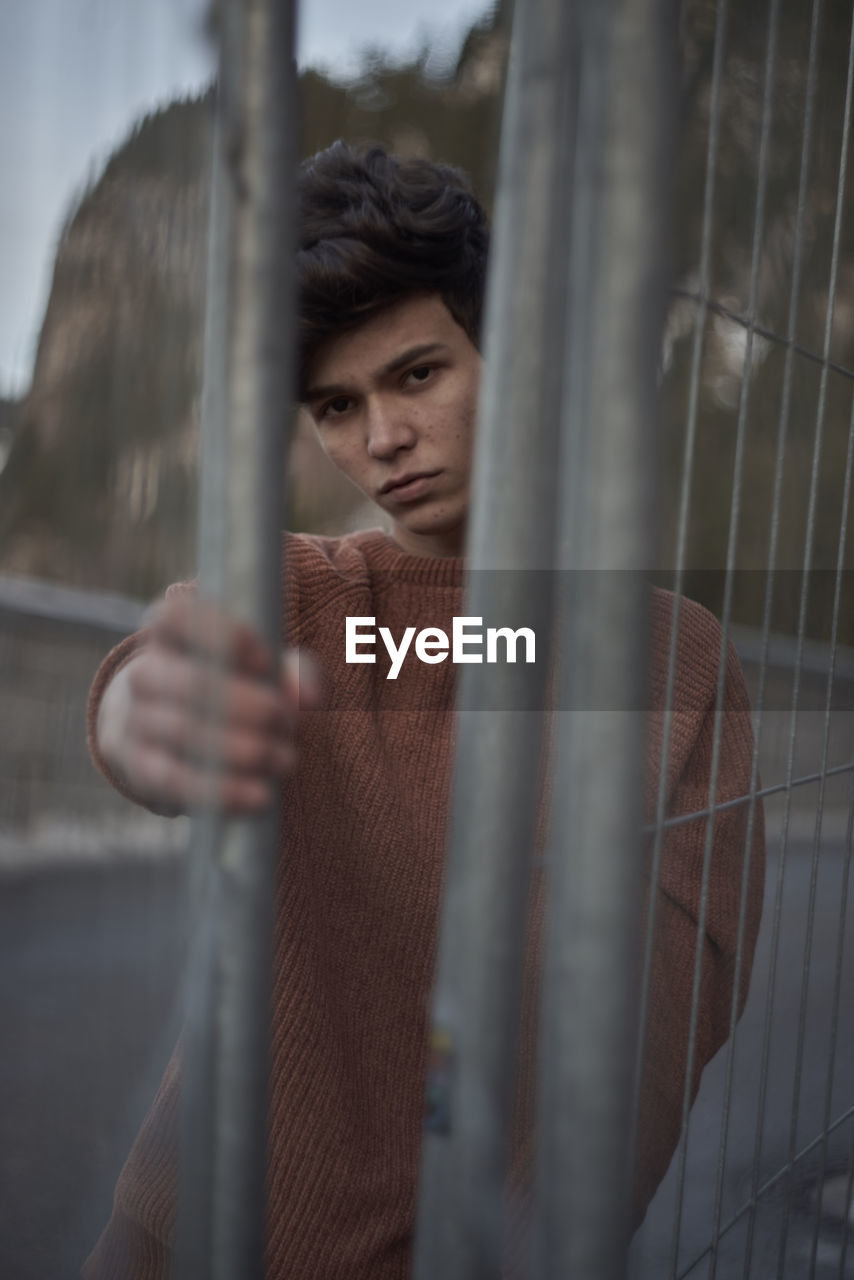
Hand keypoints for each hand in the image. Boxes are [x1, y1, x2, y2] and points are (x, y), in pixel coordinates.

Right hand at [96, 593, 319, 814]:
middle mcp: (144, 671)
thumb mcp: (265, 669)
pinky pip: (176, 781)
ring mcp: (136, 721)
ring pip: (188, 734)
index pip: (178, 616)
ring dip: (248, 750)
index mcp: (171, 632)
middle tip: (287, 721)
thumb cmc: (232, 686)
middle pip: (191, 683)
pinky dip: (223, 790)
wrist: (169, 732)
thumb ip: (294, 672)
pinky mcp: (140, 768)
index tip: (265, 660)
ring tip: (285, 759)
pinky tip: (260, 795)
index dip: (224, 635)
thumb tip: (309, 695)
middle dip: (252, 707)